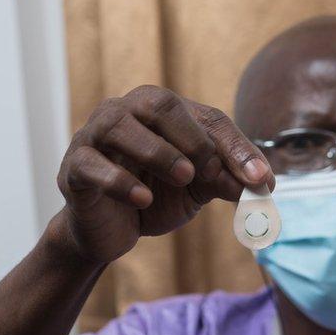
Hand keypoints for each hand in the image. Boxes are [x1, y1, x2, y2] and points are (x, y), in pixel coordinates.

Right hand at [54, 85, 273, 263]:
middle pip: (159, 103)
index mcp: (163, 113)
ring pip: (119, 125)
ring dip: (157, 152)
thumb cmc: (155, 197)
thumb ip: (225, 181)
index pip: (208, 118)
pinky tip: (143, 199)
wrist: (112, 231)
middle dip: (193, 138)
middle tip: (211, 172)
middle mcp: (126, 112)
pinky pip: (92, 165)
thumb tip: (262, 185)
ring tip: (183, 178)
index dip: (237, 147)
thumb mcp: (197, 189)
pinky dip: (120, 180)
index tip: (261, 180)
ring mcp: (94, 136)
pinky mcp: (74, 167)